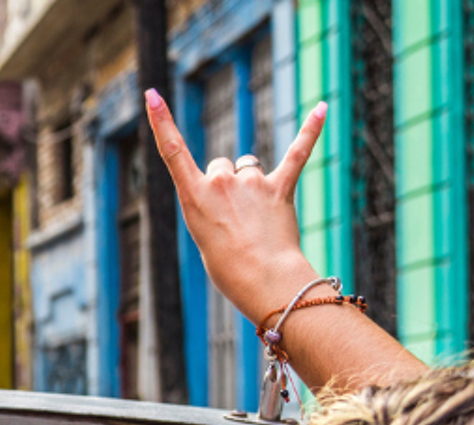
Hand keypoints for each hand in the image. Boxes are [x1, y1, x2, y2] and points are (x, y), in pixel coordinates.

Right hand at [145, 89, 324, 325]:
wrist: (263, 281)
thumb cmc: (228, 266)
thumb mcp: (205, 233)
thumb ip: (215, 202)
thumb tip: (241, 183)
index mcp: (193, 196)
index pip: (171, 150)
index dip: (160, 120)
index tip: (151, 94)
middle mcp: (220, 181)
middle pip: (221, 166)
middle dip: (226, 186)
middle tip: (233, 221)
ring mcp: (252, 183)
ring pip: (249, 167)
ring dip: (253, 184)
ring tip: (258, 218)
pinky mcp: (281, 188)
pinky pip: (297, 153)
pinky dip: (309, 130)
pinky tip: (322, 108)